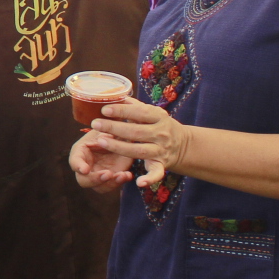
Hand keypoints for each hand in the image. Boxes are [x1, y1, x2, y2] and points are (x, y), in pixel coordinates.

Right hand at [69, 130, 135, 191]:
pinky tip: (128, 174)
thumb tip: (107, 136)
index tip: (85, 169)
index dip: (79, 166)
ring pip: (100, 187)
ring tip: (122, 174)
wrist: (119, 135)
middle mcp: (87, 166)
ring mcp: (99, 174)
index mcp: (80, 152)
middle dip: (95, 179)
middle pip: (84, 180)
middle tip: (107, 174)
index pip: (75, 162)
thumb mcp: (105, 127)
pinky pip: (114, 185)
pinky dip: (121, 181)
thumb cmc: (107, 129)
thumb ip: (105, 132)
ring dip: (111, 183)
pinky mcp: (112, 178)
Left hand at [72, 98, 187, 190]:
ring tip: (101, 140)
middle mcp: (161, 134)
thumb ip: (136, 105)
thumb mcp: (152, 112)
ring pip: (139, 150)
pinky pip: (156, 173)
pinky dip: (149, 179)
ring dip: (119, 147)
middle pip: (136, 132)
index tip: (104, 109)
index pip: (140, 112)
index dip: (122, 110)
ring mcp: (161, 150)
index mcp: (160, 117)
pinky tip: (139, 182)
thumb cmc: (160, 125)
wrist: (183, 144)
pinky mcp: (161, 164)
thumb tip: (118, 95)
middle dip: (114, 127)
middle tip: (95, 123)